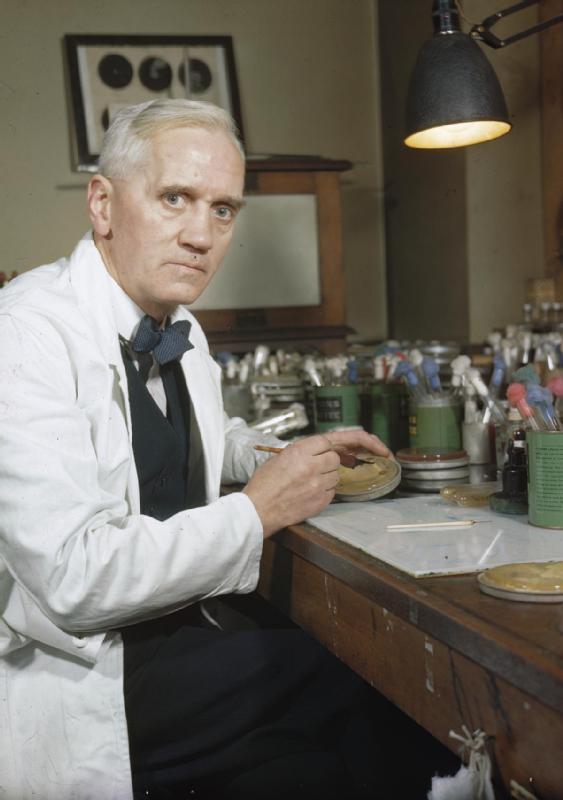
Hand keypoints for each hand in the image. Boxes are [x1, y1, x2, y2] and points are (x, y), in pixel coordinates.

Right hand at [243, 430, 389, 536]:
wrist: (257, 510)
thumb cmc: (263, 485)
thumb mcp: (280, 458)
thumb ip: (302, 452)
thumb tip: (320, 451)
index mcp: (300, 451)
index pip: (332, 440)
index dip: (344, 443)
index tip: (358, 447)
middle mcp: (312, 465)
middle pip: (336, 458)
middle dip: (329, 462)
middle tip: (316, 468)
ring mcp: (318, 484)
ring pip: (336, 476)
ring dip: (327, 477)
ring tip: (307, 483)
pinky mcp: (321, 501)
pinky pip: (332, 492)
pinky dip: (325, 491)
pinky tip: (308, 493)